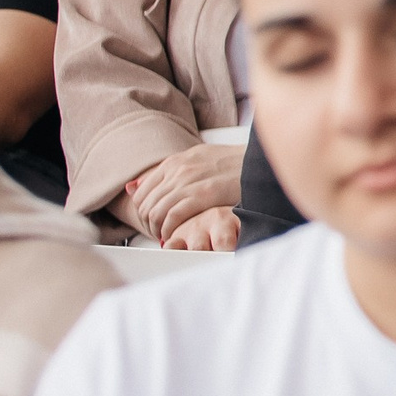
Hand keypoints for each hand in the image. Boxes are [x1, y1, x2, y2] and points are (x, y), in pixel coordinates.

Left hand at [122, 143, 243, 242]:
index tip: (152, 222)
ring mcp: (189, 181)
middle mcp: (178, 169)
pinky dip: (169, 229)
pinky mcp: (203, 194)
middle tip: (158, 234)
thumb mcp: (198, 158)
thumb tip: (133, 186)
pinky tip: (176, 235)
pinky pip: (172, 216)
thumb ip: (169, 172)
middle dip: (148, 224)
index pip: (141, 191)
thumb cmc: (235, 164)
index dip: (142, 211)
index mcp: (175, 161)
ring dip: (157, 229)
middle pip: (146, 204)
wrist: (261, 163)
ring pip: (156, 211)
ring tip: (167, 237)